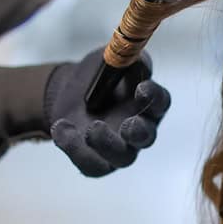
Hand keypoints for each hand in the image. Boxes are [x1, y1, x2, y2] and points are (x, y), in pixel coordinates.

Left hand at [44, 48, 170, 176]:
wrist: (68, 93)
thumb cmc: (97, 76)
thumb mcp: (108, 59)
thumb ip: (124, 58)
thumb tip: (136, 58)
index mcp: (148, 103)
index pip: (160, 103)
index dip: (154, 98)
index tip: (141, 88)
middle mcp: (140, 129)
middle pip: (147, 137)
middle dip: (139, 132)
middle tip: (128, 124)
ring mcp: (119, 149)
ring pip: (123, 157)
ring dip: (107, 144)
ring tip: (91, 127)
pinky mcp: (97, 162)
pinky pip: (92, 165)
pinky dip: (75, 149)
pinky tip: (61, 128)